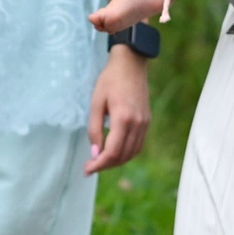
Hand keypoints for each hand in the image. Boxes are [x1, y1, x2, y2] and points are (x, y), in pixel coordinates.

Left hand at [85, 45, 151, 173]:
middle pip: (123, 155)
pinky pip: (138, 144)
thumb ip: (95, 130)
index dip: (99, 164)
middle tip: (90, 167)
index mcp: (124, 119)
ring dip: (116, 161)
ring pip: (133, 152)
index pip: (112, 151)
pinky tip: (114, 151)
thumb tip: (95, 153)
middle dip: (106, 165)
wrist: (131, 64)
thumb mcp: (96, 103)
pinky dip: (126, 153)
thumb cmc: (110, 81)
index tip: (86, 170)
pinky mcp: (147, 121)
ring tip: (101, 161)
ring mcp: (145, 123)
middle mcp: (138, 124)